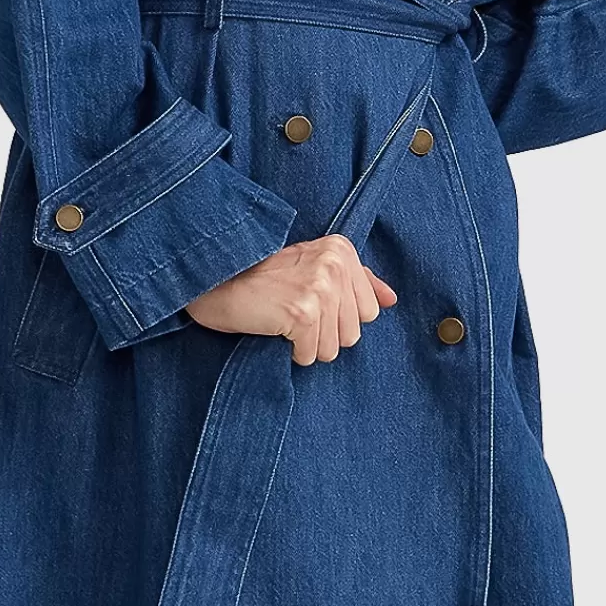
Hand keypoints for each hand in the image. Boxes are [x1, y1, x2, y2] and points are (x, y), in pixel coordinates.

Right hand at [184, 233, 397, 364]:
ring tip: (283, 321)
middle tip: (293, 314)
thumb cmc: (261, 278)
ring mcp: (320, 287)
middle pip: (353, 333)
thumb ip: (357, 281)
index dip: (337, 318)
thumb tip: (391, 300)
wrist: (214, 281)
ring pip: (334, 348)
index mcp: (341, 249)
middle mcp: (335, 264)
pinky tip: (274, 329)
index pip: (369, 311)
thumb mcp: (313, 267)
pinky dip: (291, 352)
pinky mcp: (302, 312)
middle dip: (323, 334)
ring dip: (307, 345)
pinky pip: (311, 355)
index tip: (309, 302)